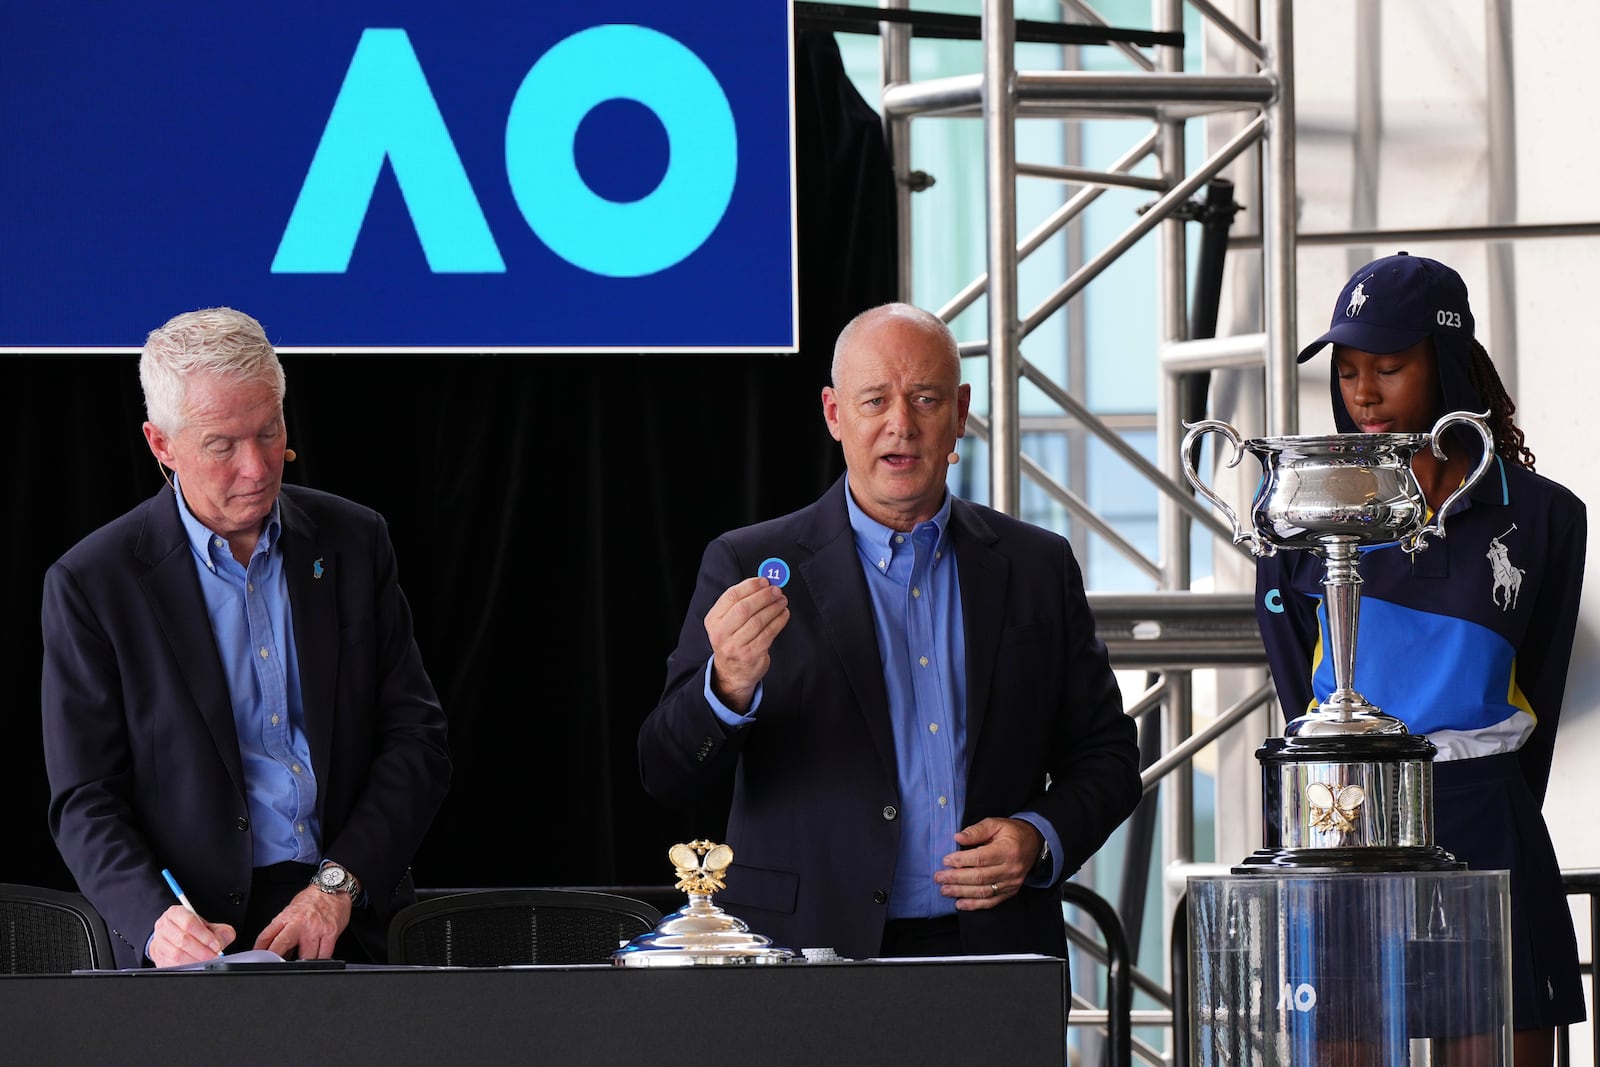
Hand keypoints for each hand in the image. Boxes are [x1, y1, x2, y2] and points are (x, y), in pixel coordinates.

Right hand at [149, 903, 234, 965]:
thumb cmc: (192, 930)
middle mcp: (164, 926)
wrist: (173, 937)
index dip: (204, 935)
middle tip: (214, 956)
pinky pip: (172, 964)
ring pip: (176, 953)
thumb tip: (222, 940)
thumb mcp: (208, 925)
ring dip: (195, 960)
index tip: (216, 945)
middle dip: (202, 950)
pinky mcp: (158, 957)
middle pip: (182, 940)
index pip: (189, 922)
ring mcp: (159, 942)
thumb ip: (219, 930)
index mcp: (176, 913)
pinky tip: (197, 965)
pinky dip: (187, 967)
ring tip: (207, 961)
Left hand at [253, 885, 351, 959]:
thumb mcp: (291, 910)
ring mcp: (315, 929)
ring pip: (306, 956)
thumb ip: (283, 929)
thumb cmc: (312, 900)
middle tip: (275, 967)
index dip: (259, 950)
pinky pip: (324, 954)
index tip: (258, 959)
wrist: (333, 887)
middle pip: (282, 945)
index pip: (266, 935)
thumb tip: (279, 951)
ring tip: (300, 965)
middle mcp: (299, 923)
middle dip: (276, 959)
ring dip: (302, 964)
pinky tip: (317, 961)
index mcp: (286, 917)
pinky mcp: (330, 933)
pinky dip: (319, 961)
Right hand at [705, 576, 789, 712]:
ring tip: (782, 601)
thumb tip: (763, 583)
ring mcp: (736, 646)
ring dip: (774, 607)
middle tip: (776, 590)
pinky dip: (779, 621)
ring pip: (758, 620)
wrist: (732, 673)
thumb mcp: (727, 622)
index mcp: (714, 620)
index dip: (750, 586)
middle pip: (744, 608)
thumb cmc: (733, 641)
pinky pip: (768, 633)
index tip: (764, 581)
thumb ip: (741, 603)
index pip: (731, 596)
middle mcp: (721, 633)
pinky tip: (783, 614)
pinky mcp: (751, 655)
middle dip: (764, 596)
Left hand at [934, 817, 1045, 910]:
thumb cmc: (1011, 832)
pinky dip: (975, 905)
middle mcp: (1010, 869)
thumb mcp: (995, 824)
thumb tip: (957, 837)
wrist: (1034, 843)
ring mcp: (1011, 882)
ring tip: (944, 890)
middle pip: (979, 877)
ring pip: (983, 891)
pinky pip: (991, 901)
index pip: (980, 858)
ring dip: (961, 892)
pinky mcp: (1011, 891)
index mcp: (1007, 850)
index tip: (945, 861)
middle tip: (938, 878)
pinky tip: (960, 904)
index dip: (961, 860)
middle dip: (956, 878)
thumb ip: (976, 830)